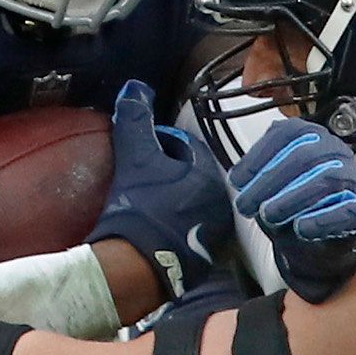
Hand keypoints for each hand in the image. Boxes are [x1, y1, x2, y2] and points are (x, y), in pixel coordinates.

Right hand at [88, 81, 229, 301]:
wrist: (136, 268)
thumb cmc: (141, 208)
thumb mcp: (135, 158)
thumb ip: (135, 121)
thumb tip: (134, 87)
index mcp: (211, 179)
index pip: (188, 150)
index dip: (162, 146)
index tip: (142, 152)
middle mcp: (221, 207)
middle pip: (192, 179)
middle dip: (171, 174)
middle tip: (143, 177)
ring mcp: (214, 236)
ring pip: (193, 207)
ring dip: (174, 201)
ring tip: (148, 202)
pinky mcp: (203, 262)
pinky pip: (190, 232)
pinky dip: (175, 226)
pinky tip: (155, 228)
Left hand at [231, 117, 355, 303]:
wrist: (318, 242)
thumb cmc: (293, 205)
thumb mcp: (269, 186)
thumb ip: (256, 175)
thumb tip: (237, 179)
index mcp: (311, 137)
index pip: (287, 134)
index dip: (258, 156)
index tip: (236, 180)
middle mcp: (334, 152)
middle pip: (305, 156)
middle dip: (269, 181)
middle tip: (245, 204)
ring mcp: (350, 180)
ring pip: (326, 180)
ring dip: (291, 199)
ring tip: (267, 215)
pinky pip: (345, 210)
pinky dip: (321, 219)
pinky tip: (300, 229)